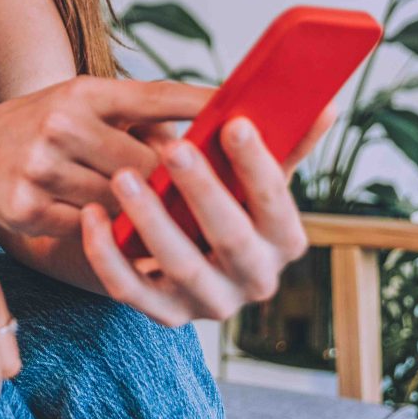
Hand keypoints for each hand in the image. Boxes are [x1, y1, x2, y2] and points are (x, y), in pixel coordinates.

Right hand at [0, 75, 212, 237]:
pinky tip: (132, 242)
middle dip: (179, 183)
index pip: (154, 96)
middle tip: (224, 200)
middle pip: (144, 163)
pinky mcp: (27, 207)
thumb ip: (138, 117)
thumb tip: (211, 136)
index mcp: (83, 92)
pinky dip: (114, 237)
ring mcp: (40, 165)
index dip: (202, 107)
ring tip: (184, 227)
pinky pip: (90, 230)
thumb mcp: (84, 105)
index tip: (247, 113)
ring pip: (119, 203)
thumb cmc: (45, 130)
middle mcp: (60, 122)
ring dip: (150, 217)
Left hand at [77, 109, 332, 325]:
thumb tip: (327, 103)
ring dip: (151, 220)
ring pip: (179, 265)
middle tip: (173, 149)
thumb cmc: (225, 197)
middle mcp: (254, 280)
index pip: (277, 205)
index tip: (233, 123)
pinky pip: (131, 290)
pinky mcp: (165, 315)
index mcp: (284, 242)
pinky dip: (108, 255)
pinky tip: (90, 215)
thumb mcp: (255, 174)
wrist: (182, 248)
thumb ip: (286, 143)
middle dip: (202, 192)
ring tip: (122, 177)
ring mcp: (209, 302)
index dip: (257, 165)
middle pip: (231, 238)